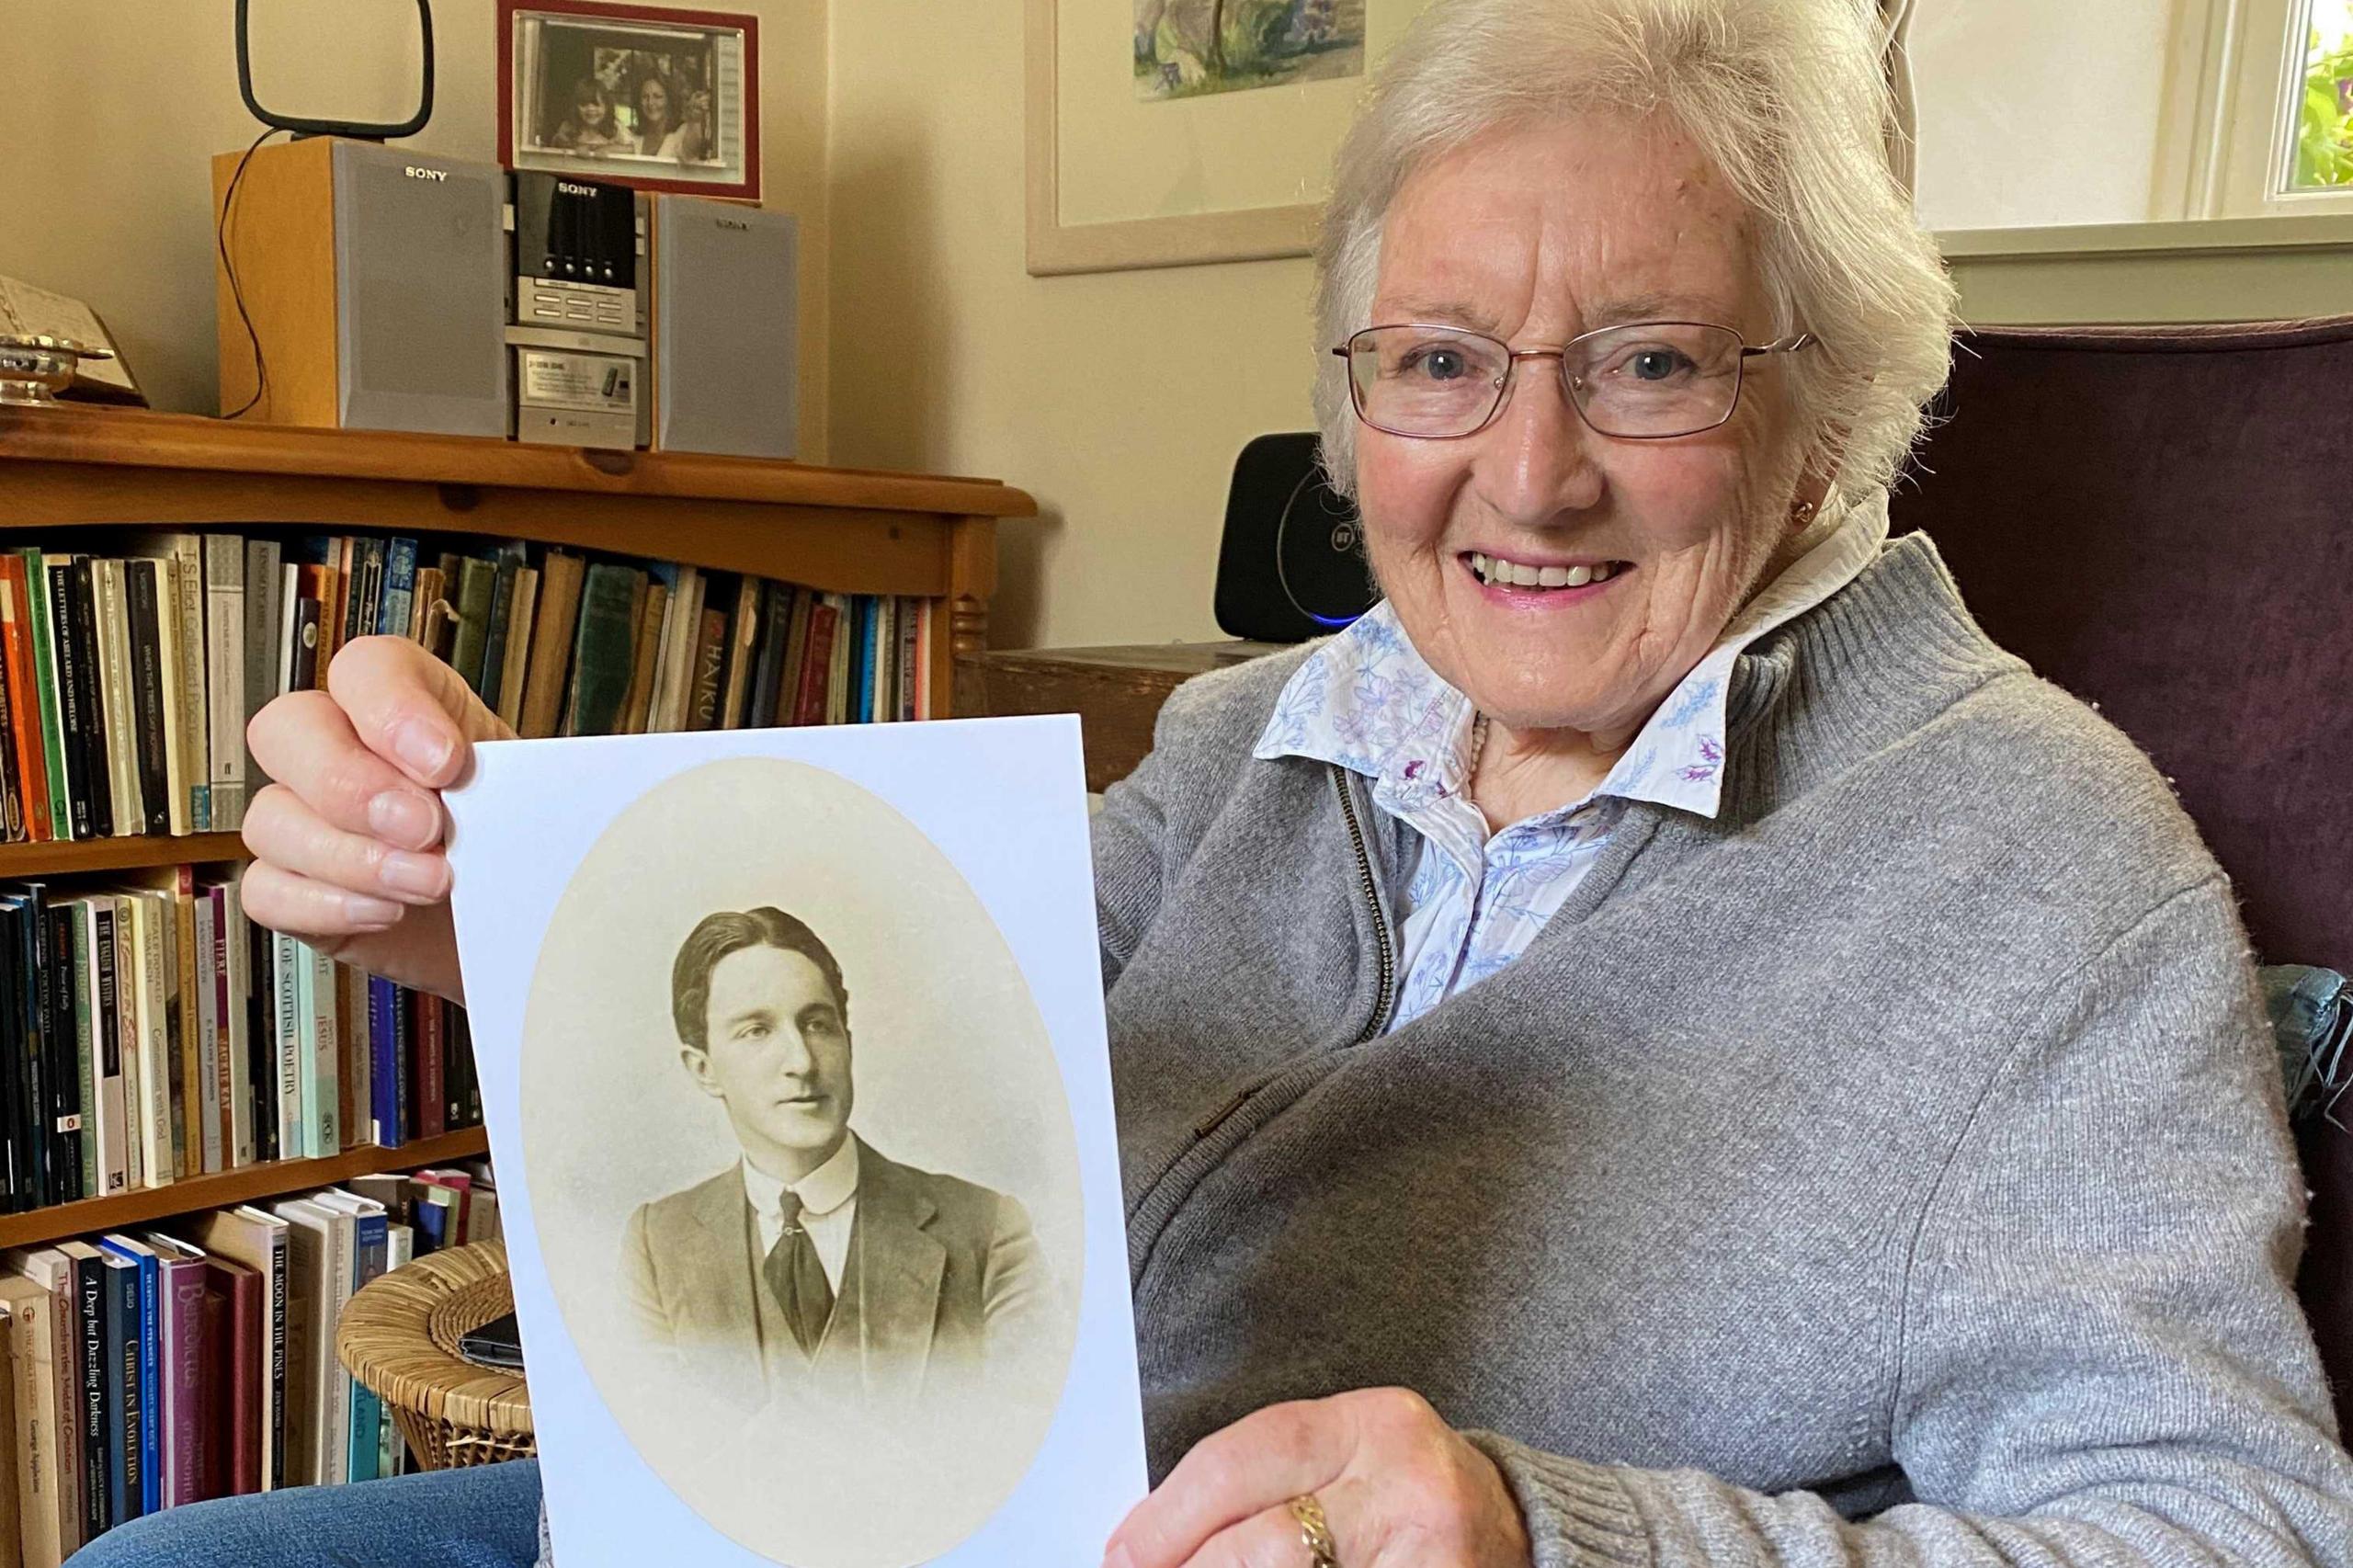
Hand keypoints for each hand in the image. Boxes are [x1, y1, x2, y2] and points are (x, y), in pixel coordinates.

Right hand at [240, 636, 513, 1001]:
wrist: (518, 921)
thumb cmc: (518, 845)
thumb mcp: (532, 796)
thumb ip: (515, 775)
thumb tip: (513, 777)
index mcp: (407, 708)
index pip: (364, 668)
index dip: (392, 709)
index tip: (447, 763)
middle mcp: (342, 751)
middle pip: (286, 728)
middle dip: (353, 784)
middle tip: (426, 828)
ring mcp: (307, 819)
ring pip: (271, 818)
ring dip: (352, 857)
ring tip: (431, 883)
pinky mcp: (295, 888)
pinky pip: (267, 890)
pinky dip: (326, 906)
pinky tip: (387, 912)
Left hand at [1105, 1389, 1530, 1567]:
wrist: (1519, 1531)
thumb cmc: (1407, 1498)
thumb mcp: (1346, 1461)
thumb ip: (1268, 1482)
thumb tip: (1154, 1536)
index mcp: (1371, 1424)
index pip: (1243, 1460)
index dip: (1169, 1516)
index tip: (1124, 1551)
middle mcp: (1408, 1484)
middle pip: (1264, 1540)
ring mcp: (1430, 1555)